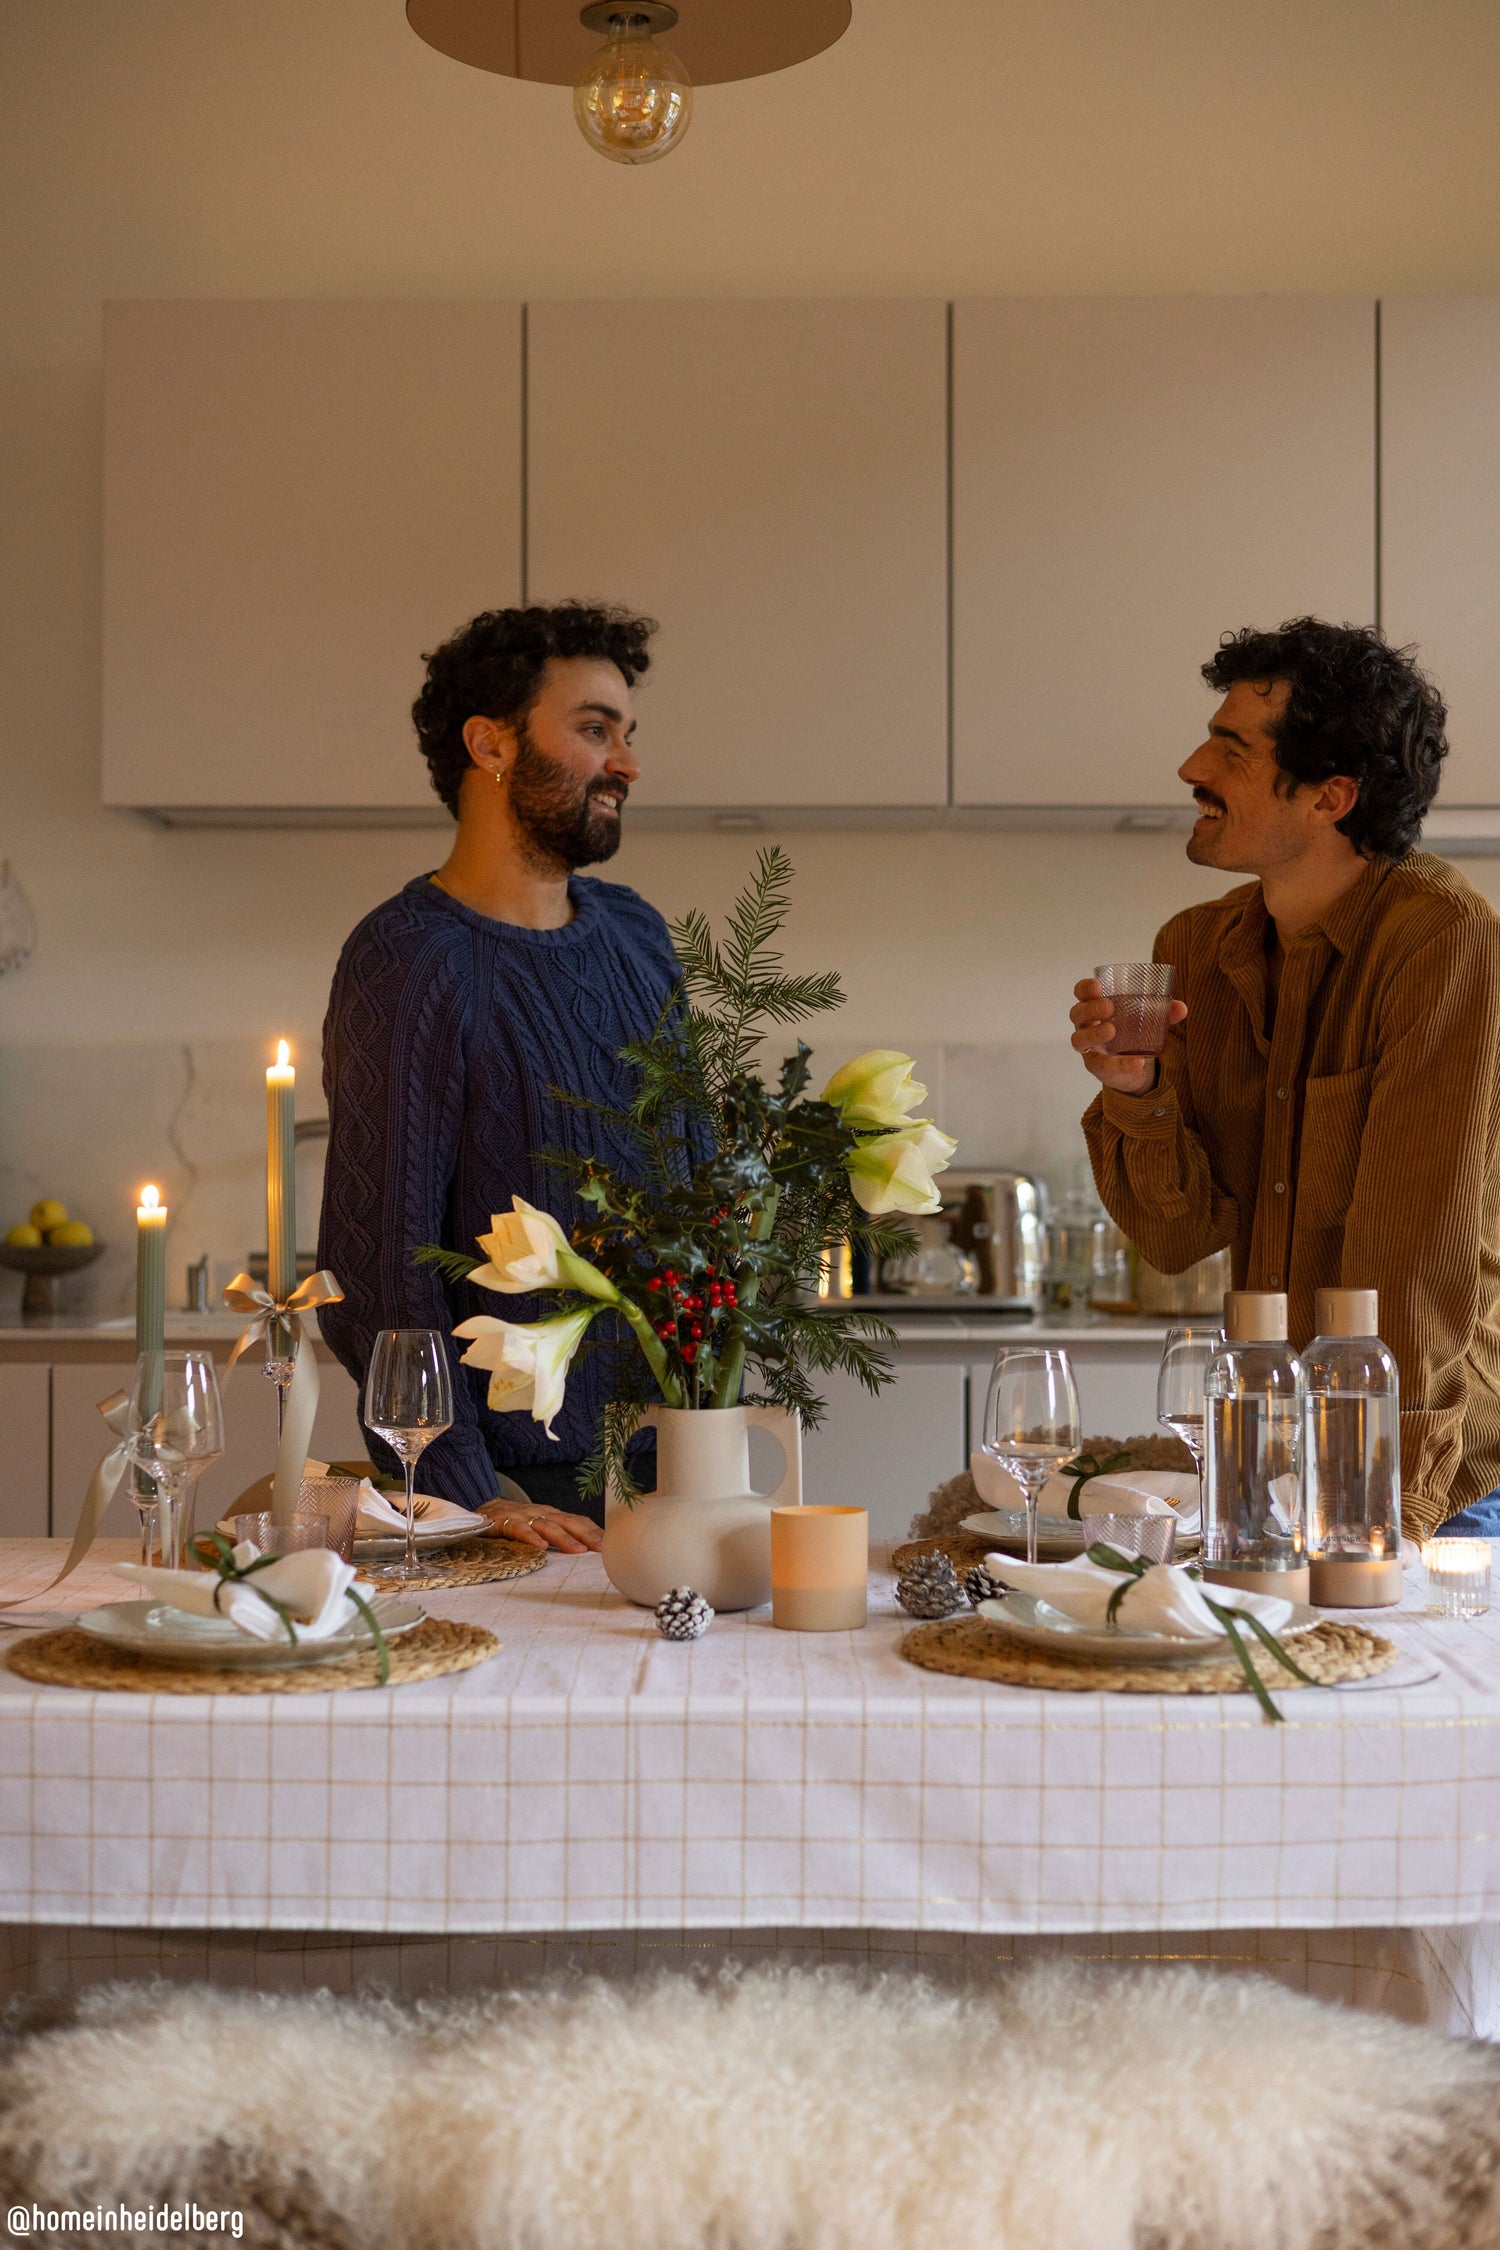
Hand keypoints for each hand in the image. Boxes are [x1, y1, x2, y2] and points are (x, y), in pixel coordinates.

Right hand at [480, 1498, 601, 1553]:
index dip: (593, 1531)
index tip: (610, 1544)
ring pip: (547, 1525)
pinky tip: (540, 1547)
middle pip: (567, 1522)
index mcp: (551, 1514)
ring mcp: (523, 1516)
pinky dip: (530, 1537)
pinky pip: (518, 1529)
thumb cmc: (515, 1521)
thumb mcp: (539, 1525)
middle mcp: (541, 1513)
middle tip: (601, 1549)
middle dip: (586, 1534)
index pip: (577, 1520)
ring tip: (578, 1550)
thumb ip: (558, 1534)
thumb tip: (584, 1550)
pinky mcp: (504, 1522)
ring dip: (564, 1538)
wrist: (482, 1509)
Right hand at [1070, 977, 1187, 1095]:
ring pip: (1079, 1039)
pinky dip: (1120, 1064)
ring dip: (1094, 1033)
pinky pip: (1103, 1065)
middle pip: (1077, 1013)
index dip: (1085, 988)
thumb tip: (1181, 1008)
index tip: (1098, 986)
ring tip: (1111, 1031)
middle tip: (1109, 1007)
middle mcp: (1087, 1025)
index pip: (1081, 993)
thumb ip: (1163, 1012)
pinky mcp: (1097, 1067)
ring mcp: (1089, 1047)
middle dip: (1090, 1008)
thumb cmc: (1134, 1033)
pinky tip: (1137, 1062)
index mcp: (1096, 1007)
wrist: (1135, 1066)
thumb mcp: (1148, 1020)